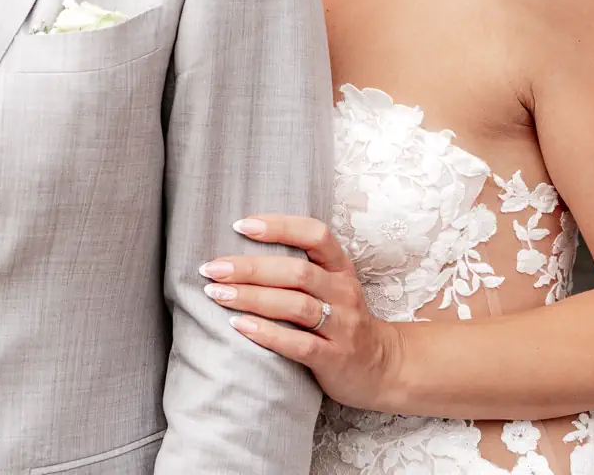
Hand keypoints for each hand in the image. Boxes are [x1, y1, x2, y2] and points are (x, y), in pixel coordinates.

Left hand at [202, 214, 401, 411]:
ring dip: (252, 297)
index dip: (279, 226)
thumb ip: (297, 268)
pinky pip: (300, 345)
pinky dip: (268, 334)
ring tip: (216, 294)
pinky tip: (240, 326)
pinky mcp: (335, 358)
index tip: (241, 225)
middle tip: (212, 269)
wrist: (381, 367)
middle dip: (249, 268)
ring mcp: (342, 326)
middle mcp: (343, 292)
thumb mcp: (331, 286)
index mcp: (340, 268)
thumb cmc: (342, 321)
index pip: (315, 235)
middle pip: (297, 272)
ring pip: (295, 305)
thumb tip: (239, 252)